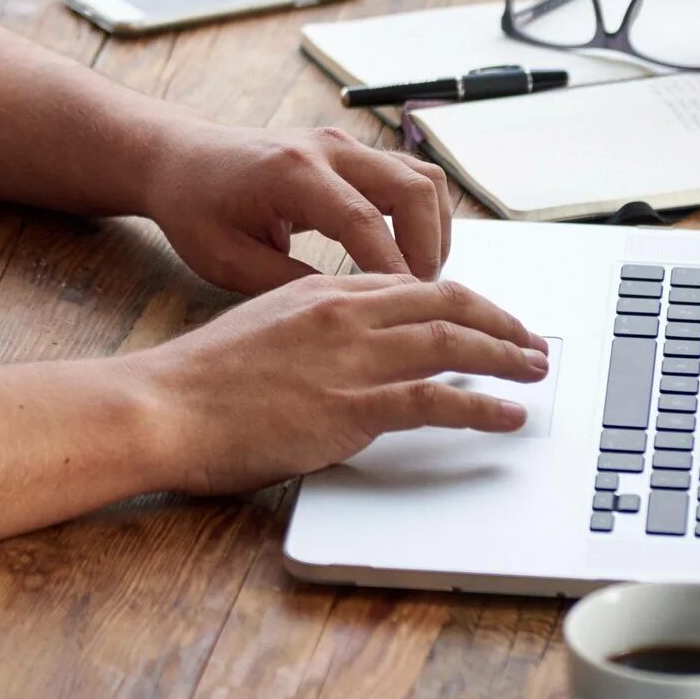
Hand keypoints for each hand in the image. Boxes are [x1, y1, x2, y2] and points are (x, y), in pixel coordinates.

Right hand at [131, 273, 550, 495]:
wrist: (164, 404)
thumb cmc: (200, 378)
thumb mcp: (263, 326)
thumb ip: (313, 328)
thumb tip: (347, 349)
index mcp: (323, 291)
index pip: (413, 283)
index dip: (464, 300)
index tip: (489, 317)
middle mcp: (345, 313)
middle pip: (446, 303)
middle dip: (499, 320)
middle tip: (532, 341)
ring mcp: (350, 358)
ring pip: (452, 342)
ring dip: (505, 355)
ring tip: (536, 369)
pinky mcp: (350, 406)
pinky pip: (436, 400)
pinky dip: (482, 406)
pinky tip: (508, 415)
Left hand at [139, 121, 455, 293]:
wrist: (182, 159)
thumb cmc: (196, 208)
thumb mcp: (227, 260)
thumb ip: (287, 285)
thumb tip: (346, 315)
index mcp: (292, 171)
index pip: (364, 221)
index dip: (392, 271)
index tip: (407, 313)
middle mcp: (328, 148)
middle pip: (413, 189)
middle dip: (427, 249)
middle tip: (419, 301)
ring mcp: (345, 145)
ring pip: (424, 179)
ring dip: (434, 231)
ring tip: (418, 281)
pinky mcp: (353, 152)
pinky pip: (410, 177)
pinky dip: (423, 217)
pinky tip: (408, 256)